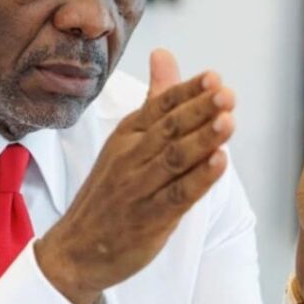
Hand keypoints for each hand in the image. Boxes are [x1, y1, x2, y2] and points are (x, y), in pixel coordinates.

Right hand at [36, 50, 234, 303]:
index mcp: (127, 134)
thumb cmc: (109, 192)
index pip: (160, 106)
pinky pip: (177, 195)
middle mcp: (131, 157)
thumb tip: (164, 54)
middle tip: (227, 95)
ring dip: (202, 140)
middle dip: (199, 111)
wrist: (75, 249)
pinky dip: (199, 179)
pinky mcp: (149, 219)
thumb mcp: (126, 140)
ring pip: (174, 159)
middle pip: (169, 129)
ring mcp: (138, 188)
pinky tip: (220, 163)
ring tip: (228, 122)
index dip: (188, 92)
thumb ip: (154, 100)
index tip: (214, 78)